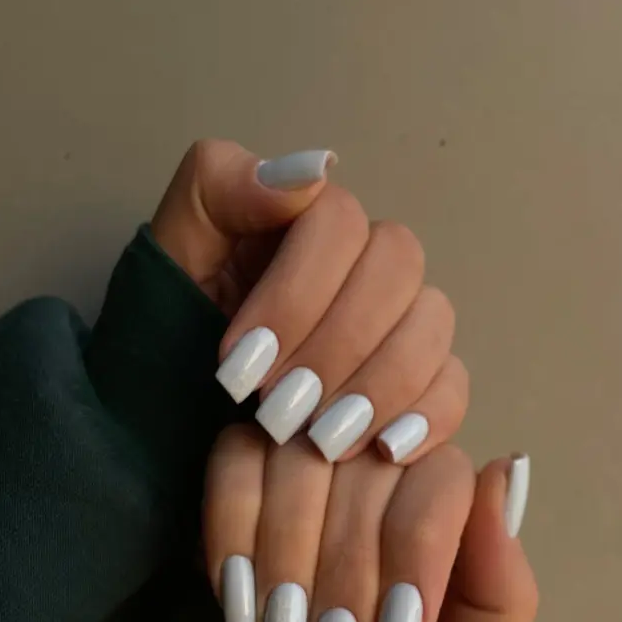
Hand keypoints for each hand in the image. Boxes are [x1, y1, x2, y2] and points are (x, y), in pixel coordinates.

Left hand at [150, 140, 467, 462]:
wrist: (170, 415)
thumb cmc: (169, 333)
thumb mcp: (171, 255)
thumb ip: (219, 188)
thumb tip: (308, 172)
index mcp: (309, 221)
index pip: (339, 223)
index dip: (295, 294)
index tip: (239, 364)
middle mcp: (364, 264)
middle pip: (396, 270)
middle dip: (335, 344)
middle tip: (278, 408)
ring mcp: (399, 323)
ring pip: (430, 325)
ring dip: (378, 383)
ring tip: (319, 439)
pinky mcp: (419, 383)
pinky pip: (453, 386)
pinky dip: (428, 415)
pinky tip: (383, 448)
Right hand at [203, 426, 537, 621]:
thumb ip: (500, 595)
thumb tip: (506, 469)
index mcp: (447, 531)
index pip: (440, 476)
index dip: (413, 548)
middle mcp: (380, 486)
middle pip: (368, 465)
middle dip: (348, 567)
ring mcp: (305, 477)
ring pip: (301, 454)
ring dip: (289, 553)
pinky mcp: (236, 486)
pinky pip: (236, 458)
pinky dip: (236, 527)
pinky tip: (240, 600)